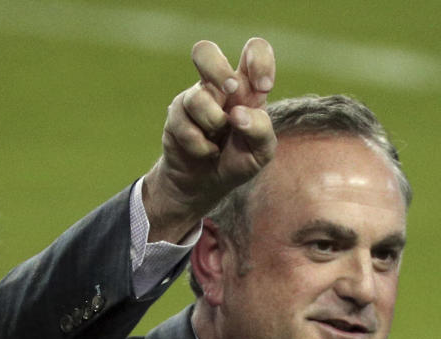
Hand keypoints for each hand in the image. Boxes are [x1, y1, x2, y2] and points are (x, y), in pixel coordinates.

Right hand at [142, 37, 275, 242]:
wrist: (205, 186)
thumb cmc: (237, 162)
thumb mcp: (261, 152)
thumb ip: (261, 129)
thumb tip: (237, 114)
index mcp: (246, 87)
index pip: (253, 50)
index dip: (259, 61)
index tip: (264, 88)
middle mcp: (218, 87)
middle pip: (205, 51)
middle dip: (218, 71)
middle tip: (231, 92)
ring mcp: (194, 99)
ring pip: (198, 96)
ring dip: (212, 122)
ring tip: (217, 139)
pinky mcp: (176, 116)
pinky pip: (185, 125)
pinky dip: (200, 145)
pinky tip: (205, 151)